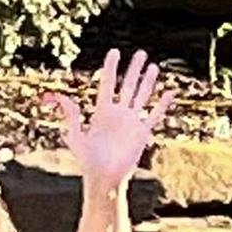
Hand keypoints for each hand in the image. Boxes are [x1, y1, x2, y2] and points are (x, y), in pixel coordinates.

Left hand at [54, 49, 173, 188]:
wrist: (105, 179)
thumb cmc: (88, 162)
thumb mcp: (76, 137)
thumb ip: (71, 117)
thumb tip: (62, 97)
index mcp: (102, 112)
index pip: (108, 84)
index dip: (111, 68)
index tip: (115, 52)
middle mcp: (118, 114)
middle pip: (128, 86)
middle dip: (134, 69)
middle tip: (141, 53)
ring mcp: (131, 122)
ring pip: (142, 96)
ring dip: (148, 82)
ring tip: (154, 66)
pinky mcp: (142, 133)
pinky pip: (154, 115)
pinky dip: (162, 104)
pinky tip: (169, 92)